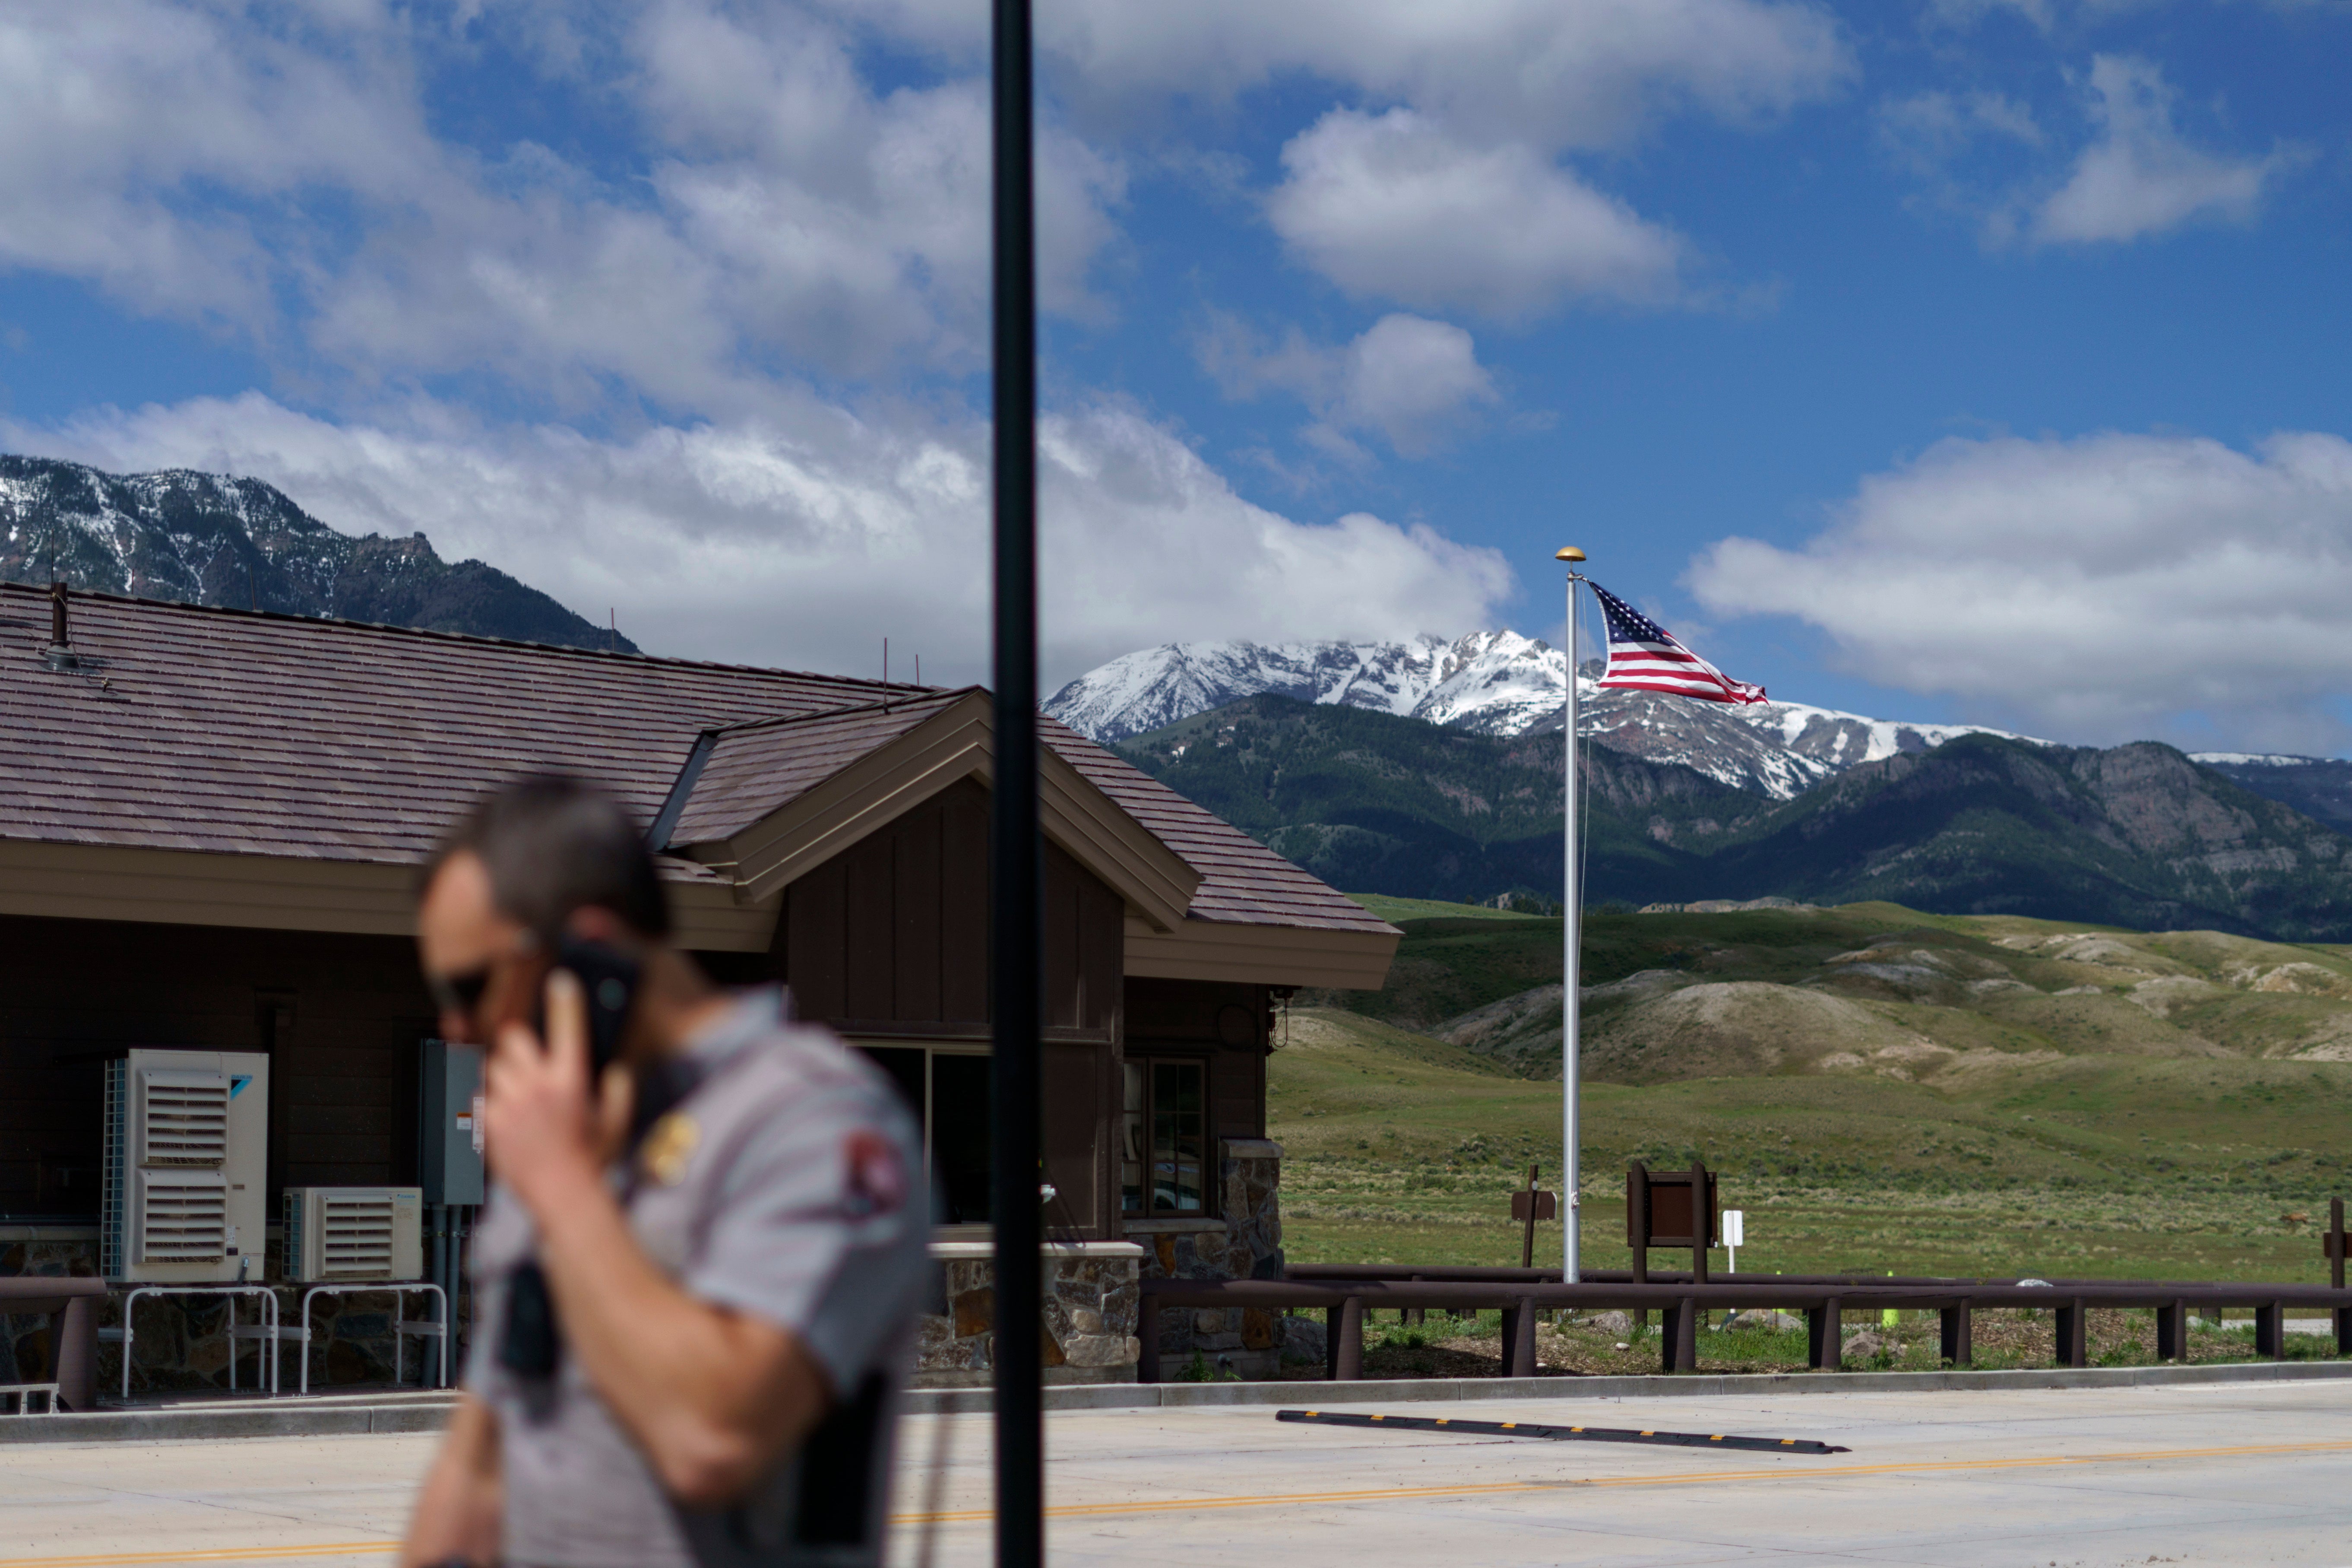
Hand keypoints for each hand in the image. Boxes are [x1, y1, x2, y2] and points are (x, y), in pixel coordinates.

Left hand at [483, 970, 632, 1219]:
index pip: (568, 1026)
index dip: (565, 999)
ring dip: (502, 1073)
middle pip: (513, 1037)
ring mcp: (511, 1102)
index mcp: (572, 1080)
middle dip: (517, 1044)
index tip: (561, 982)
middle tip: (526, 1061)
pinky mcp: (489, 1121)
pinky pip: (479, 1095)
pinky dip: (488, 1101)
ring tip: (515, 1096)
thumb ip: (619, 1092)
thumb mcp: (616, 1123)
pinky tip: (504, 1116)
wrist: (562, 1195)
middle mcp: (539, 1085)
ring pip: (492, 1064)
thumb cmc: (590, 1161)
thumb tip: (616, 1071)